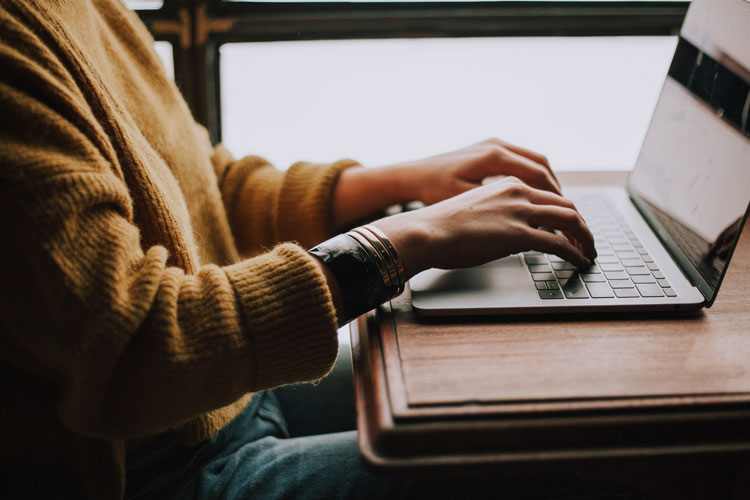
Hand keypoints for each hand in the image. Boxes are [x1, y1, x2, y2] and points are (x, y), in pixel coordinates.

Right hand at [372, 176, 595, 276]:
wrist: (426, 231)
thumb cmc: (440, 225)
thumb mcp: (473, 210)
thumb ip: (496, 214)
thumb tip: (504, 232)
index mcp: (507, 184)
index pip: (548, 194)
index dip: (564, 211)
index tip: (570, 226)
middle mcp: (518, 192)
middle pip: (565, 204)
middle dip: (581, 224)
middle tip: (587, 240)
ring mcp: (520, 212)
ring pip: (570, 220)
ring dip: (585, 238)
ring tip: (589, 252)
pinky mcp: (519, 234)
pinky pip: (559, 244)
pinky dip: (575, 253)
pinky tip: (579, 261)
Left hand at [392, 138, 560, 204]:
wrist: (411, 175)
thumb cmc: (433, 191)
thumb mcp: (467, 202)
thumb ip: (499, 209)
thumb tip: (530, 222)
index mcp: (494, 157)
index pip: (539, 176)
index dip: (556, 199)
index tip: (565, 217)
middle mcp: (497, 145)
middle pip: (542, 166)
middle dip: (557, 191)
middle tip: (568, 213)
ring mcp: (493, 144)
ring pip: (535, 161)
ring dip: (548, 183)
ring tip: (556, 206)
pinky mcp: (488, 148)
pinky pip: (522, 160)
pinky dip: (534, 176)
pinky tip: (535, 195)